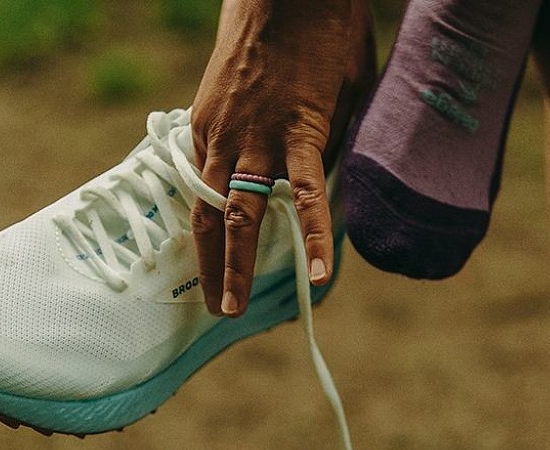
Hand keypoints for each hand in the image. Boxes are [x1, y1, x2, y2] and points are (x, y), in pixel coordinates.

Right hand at [190, 0, 374, 316]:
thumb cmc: (329, 37)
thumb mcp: (352, 93)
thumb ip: (336, 146)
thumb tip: (326, 191)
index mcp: (301, 131)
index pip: (307, 199)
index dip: (312, 242)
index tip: (317, 283)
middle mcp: (253, 138)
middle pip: (236, 217)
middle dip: (233, 270)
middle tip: (229, 312)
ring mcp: (221, 129)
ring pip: (207, 203)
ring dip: (207, 253)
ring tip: (210, 291)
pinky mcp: (203, 118)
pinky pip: (197, 172)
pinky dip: (200, 207)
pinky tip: (200, 234)